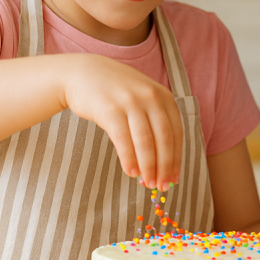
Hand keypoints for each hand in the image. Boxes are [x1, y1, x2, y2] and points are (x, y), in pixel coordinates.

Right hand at [62, 54, 182, 189]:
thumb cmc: (116, 92)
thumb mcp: (143, 98)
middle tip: (161, 186)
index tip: (174, 179)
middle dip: (164, 167)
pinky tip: (131, 172)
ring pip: (146, 142)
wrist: (82, 73)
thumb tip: (165, 161)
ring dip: (148, 167)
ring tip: (147, 183)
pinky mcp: (110, 109)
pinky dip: (129, 159)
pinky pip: (123, 140)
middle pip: (164, 140)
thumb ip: (156, 121)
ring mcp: (130, 102)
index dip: (176, 159)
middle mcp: (150, 97)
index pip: (177, 134)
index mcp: (164, 97)